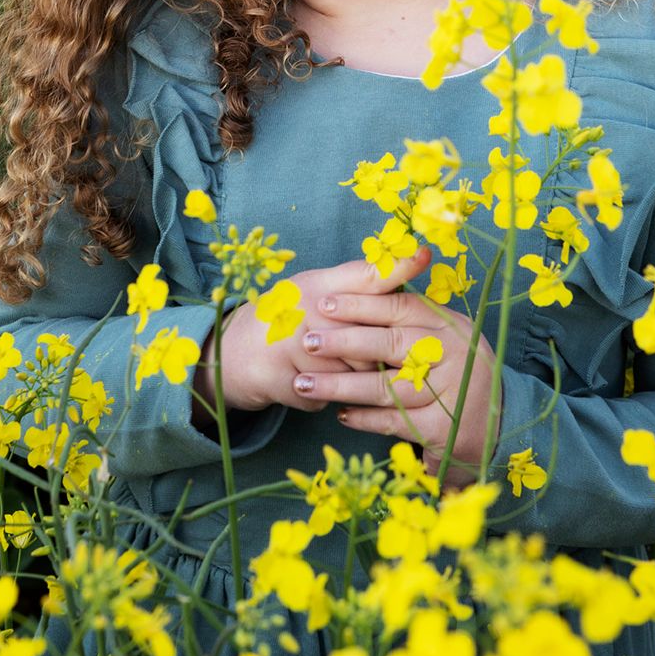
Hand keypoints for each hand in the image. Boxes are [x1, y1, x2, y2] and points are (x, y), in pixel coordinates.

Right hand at [193, 246, 433, 416]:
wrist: (229, 354)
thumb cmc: (284, 320)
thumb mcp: (313, 292)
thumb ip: (353, 287)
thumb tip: (406, 273)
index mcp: (315, 283)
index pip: (364, 275)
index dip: (396, 265)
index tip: (425, 254)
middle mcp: (302, 308)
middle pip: (363, 336)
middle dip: (377, 357)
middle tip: (387, 366)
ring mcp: (287, 343)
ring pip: (347, 374)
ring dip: (348, 384)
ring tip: (334, 378)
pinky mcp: (278, 378)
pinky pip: (321, 398)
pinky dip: (319, 400)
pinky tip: (307, 388)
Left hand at [291, 288, 500, 487]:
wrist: (496, 421)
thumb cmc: (454, 369)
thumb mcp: (443, 334)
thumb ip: (410, 314)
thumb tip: (365, 279)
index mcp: (449, 324)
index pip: (400, 307)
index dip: (361, 304)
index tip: (325, 302)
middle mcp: (453, 354)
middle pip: (390, 344)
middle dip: (343, 341)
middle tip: (307, 339)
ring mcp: (449, 392)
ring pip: (385, 387)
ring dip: (341, 385)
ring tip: (305, 383)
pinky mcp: (443, 429)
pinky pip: (393, 421)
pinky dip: (363, 418)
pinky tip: (340, 413)